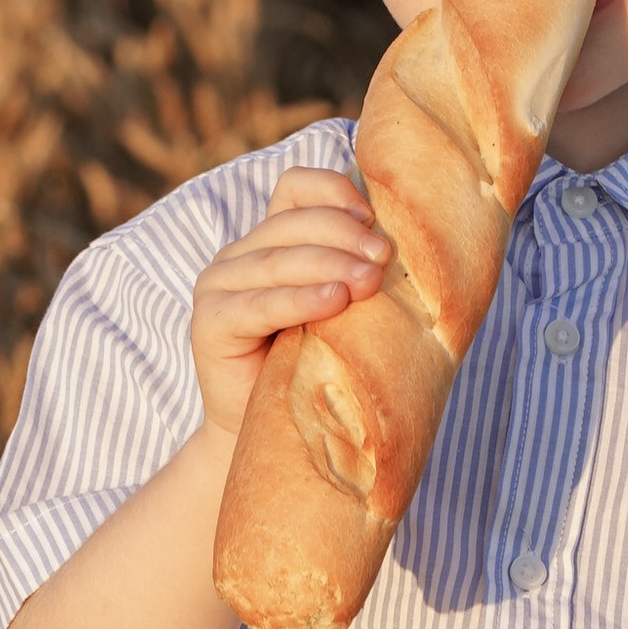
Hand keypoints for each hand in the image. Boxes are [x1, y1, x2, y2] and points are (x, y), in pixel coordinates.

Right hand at [188, 166, 388, 441]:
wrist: (271, 439)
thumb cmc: (319, 371)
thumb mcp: (343, 311)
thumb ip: (359, 271)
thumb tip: (418, 241)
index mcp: (270, 240)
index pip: (295, 188)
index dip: (332, 191)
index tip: (374, 216)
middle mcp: (238, 255)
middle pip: (291, 223)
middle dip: (344, 235)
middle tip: (385, 257)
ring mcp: (217, 286)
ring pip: (278, 260)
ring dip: (329, 265)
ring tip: (370, 281)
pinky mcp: (209, 324)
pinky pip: (260, 305)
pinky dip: (299, 300)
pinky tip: (334, 301)